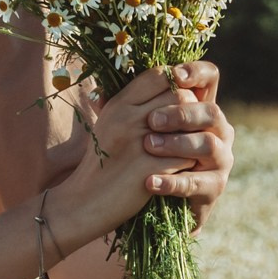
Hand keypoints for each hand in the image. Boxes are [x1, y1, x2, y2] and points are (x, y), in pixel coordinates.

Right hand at [46, 69, 180, 252]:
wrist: (83, 202)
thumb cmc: (100, 162)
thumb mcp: (108, 124)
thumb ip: (131, 104)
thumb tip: (163, 82)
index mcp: (118, 104)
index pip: (158, 75)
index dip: (176, 83)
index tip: (181, 98)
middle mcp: (127, 118)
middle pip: (179, 95)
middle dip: (190, 109)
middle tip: (189, 125)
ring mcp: (139, 142)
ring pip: (187, 124)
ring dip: (194, 135)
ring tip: (190, 145)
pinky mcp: (149, 168)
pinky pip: (186, 156)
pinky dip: (189, 162)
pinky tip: (183, 168)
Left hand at [138, 58, 233, 228]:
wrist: (157, 203)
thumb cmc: (148, 157)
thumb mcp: (140, 129)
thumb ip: (130, 107)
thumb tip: (98, 93)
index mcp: (200, 107)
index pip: (209, 77)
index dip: (197, 72)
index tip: (176, 76)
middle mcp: (217, 130)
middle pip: (211, 111)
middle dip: (182, 114)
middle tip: (151, 120)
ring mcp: (220, 159)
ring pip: (208, 145)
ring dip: (177, 144)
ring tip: (148, 147)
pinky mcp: (213, 187)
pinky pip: (197, 183)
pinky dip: (172, 182)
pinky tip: (150, 182)